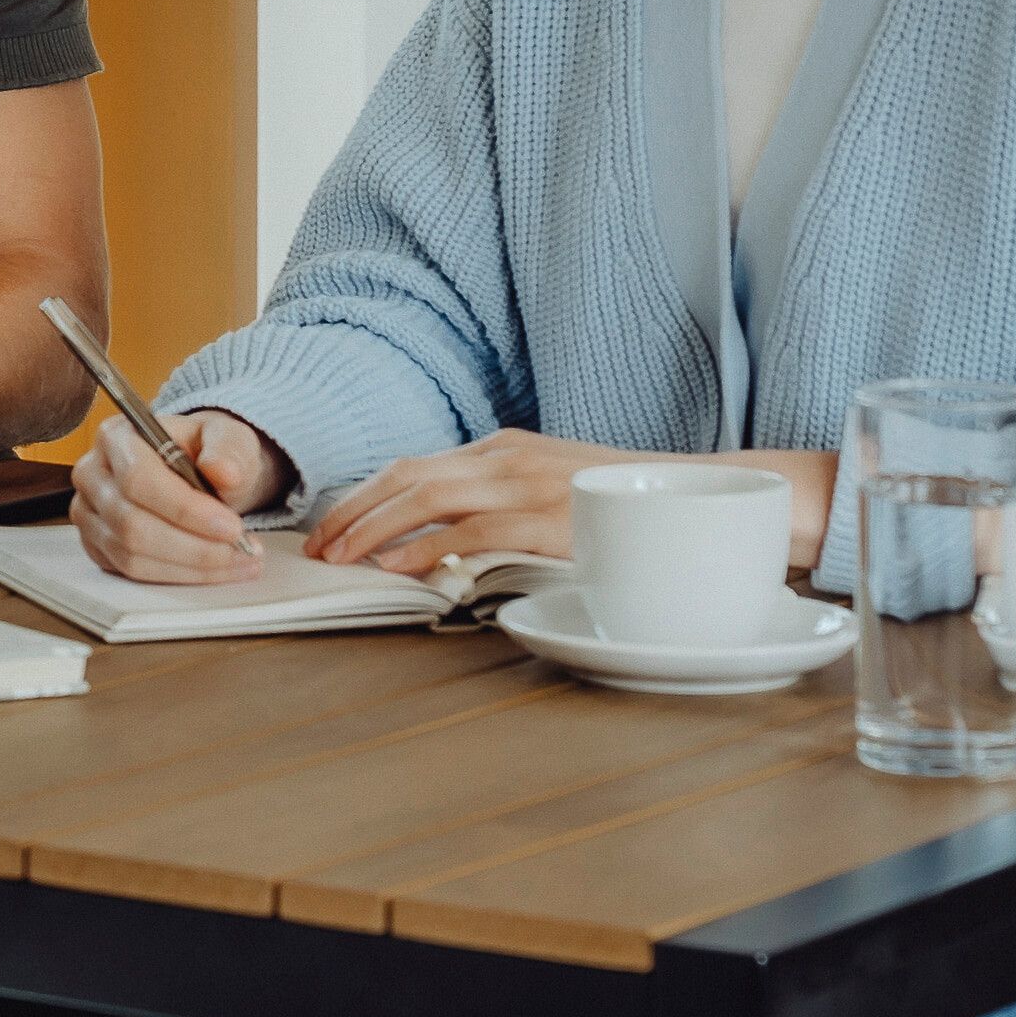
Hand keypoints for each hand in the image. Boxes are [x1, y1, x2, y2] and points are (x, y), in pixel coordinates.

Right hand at [73, 405, 294, 585]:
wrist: (194, 469)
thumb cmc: (204, 450)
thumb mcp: (226, 436)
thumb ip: (228, 448)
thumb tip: (224, 471)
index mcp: (116, 437)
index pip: (139, 479)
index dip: (185, 509)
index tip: (231, 527)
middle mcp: (93, 475)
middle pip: (132, 524)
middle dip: (194, 546)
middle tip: (241, 549)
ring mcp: (89, 514)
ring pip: (132, 555)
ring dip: (192, 566)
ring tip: (238, 560)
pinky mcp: (97, 545)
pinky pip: (133, 572)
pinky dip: (179, 576)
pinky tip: (214, 568)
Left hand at [309, 436, 841, 576]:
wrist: (696, 498)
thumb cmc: (619, 507)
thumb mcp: (550, 488)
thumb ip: (499, 503)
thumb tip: (442, 541)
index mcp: (502, 446)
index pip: (416, 466)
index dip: (367, 495)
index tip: (334, 525)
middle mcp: (506, 455)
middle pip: (407, 476)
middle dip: (354, 512)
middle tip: (319, 546)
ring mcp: (526, 482)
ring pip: (427, 498)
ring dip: (375, 530)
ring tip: (343, 559)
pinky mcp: (547, 514)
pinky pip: (471, 531)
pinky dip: (428, 550)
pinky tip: (401, 570)